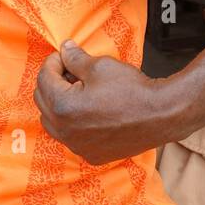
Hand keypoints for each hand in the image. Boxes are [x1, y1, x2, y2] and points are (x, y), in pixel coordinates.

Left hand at [33, 40, 184, 165]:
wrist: (160, 115)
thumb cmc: (131, 90)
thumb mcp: (100, 66)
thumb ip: (75, 59)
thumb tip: (64, 49)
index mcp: (63, 107)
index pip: (44, 79)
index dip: (53, 62)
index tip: (63, 55)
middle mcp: (65, 132)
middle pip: (43, 102)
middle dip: (53, 83)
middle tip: (69, 70)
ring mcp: (78, 147)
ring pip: (53, 123)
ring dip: (59, 104)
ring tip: (78, 90)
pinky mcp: (91, 155)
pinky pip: (71, 138)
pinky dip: (72, 124)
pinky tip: (88, 111)